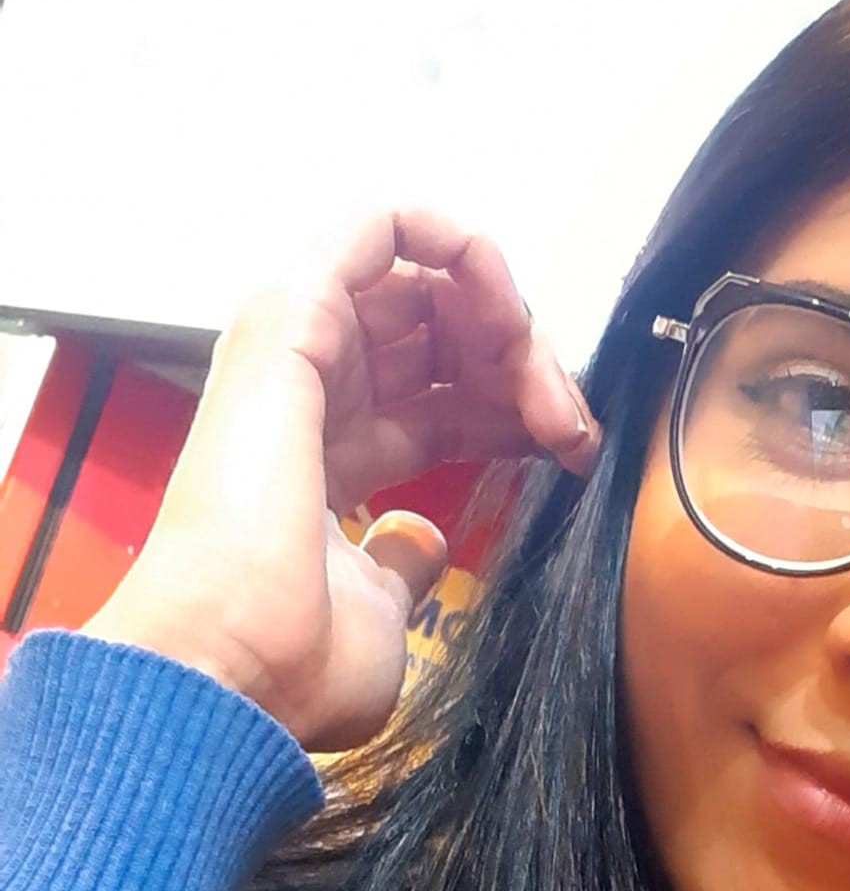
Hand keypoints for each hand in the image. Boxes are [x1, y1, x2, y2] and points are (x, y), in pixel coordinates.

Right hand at [84, 210, 599, 749]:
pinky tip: (501, 298)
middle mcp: (312, 394)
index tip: (571, 453)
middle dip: (527, 366)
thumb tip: (420, 539)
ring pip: (427, 283)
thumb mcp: (382, 611)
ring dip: (506, 318)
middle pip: (445, 336)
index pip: (445, 400)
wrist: (236, 662)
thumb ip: (404, 564)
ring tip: (548, 393)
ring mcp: (299, 348)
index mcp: (331, 456)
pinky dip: (454, 242)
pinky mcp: (293, 313)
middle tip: (570, 428)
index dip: (520, 411)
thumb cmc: (292, 658)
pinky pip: (379, 227)